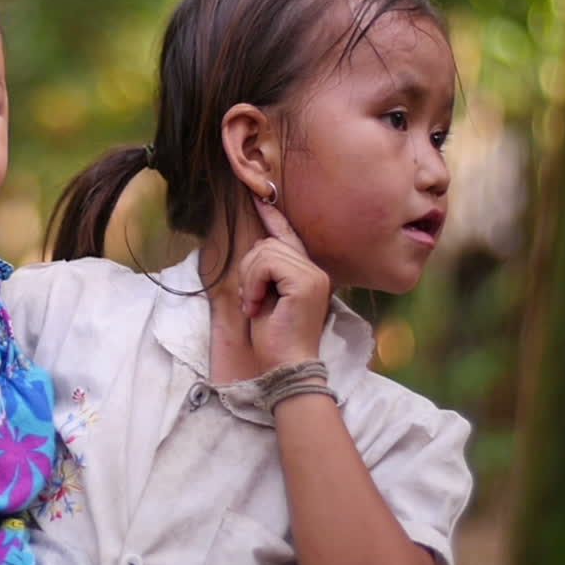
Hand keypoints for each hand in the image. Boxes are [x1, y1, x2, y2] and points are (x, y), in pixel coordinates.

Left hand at [239, 198, 331, 367]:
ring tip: (255, 305)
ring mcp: (313, 274)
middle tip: (251, 301)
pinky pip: (266, 263)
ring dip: (249, 279)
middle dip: (249, 269)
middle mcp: (315, 270)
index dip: (273, 216)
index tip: (259, 197)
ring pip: (265, 251)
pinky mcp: (305, 282)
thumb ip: (267, 272)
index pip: (289, 236)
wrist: (287, 366)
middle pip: (268, 243)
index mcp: (308, 273)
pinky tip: (258, 305)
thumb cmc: (275, 340)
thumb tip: (257, 248)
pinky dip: (254, 283)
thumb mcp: (267, 298)